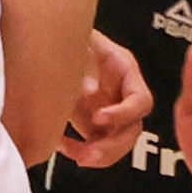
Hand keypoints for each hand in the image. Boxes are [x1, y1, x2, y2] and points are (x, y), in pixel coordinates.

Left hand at [59, 31, 150, 167]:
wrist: (51, 40)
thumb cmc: (67, 36)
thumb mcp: (75, 42)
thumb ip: (83, 63)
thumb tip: (89, 90)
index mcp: (124, 70)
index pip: (140, 100)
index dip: (123, 113)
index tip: (97, 119)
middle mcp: (122, 93)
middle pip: (132, 129)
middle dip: (112, 147)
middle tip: (86, 155)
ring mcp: (110, 110)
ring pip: (117, 143)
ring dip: (99, 156)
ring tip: (73, 155)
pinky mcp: (94, 124)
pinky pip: (96, 146)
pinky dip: (80, 151)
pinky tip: (60, 144)